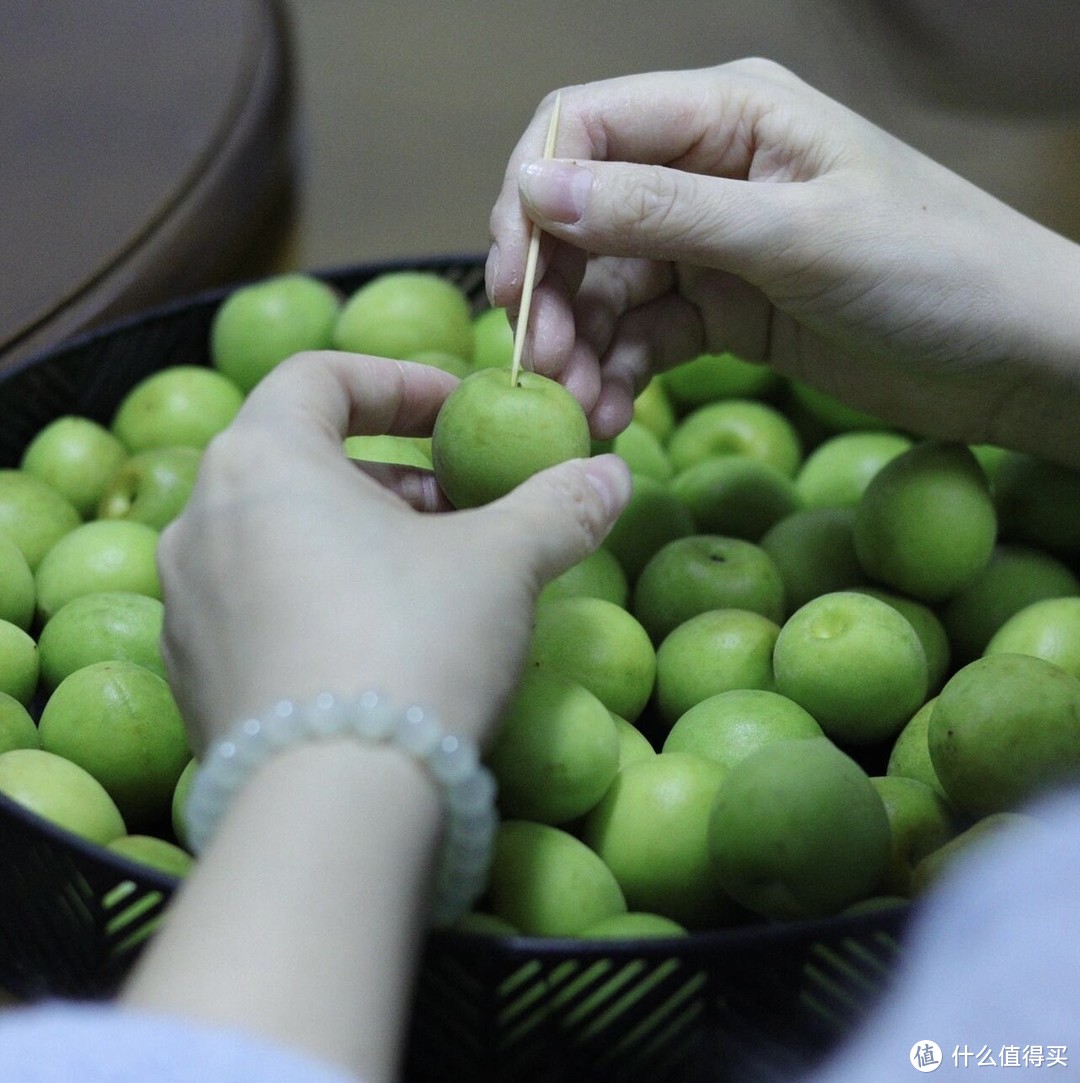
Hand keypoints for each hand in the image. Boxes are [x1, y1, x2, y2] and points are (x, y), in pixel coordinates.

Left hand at [156, 350, 630, 753]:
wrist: (330, 805)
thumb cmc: (412, 643)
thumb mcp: (503, 563)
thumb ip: (559, 505)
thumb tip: (613, 474)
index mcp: (261, 459)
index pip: (319, 378)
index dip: (398, 384)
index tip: (457, 412)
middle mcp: (203, 520)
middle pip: (299, 459)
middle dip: (390, 473)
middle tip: (459, 503)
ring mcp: (188, 604)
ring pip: (278, 535)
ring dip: (357, 536)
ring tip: (431, 574)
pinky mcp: (195, 677)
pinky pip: (260, 605)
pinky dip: (320, 596)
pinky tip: (382, 643)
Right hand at [487, 61, 1079, 466]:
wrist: (1015, 358)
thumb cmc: (936, 272)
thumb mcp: (796, 237)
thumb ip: (664, 210)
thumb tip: (538, 190)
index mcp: (730, 113)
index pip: (586, 127)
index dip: (531, 198)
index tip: (511, 282)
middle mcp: (710, 169)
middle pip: (584, 216)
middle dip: (552, 291)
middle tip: (540, 367)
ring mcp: (714, 242)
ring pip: (609, 285)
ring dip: (582, 345)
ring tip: (583, 408)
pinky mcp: (725, 307)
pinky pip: (646, 333)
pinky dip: (623, 371)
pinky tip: (617, 413)